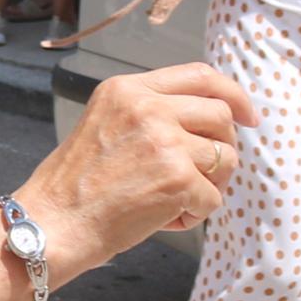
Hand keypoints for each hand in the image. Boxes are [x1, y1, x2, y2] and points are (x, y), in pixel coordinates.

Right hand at [18, 62, 255, 277]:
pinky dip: (195, 215)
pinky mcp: (178, 178)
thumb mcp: (106, 124)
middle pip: (221, 114)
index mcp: (129, 89)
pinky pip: (214, 198)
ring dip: (210, 185)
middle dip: (225, 146)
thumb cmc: (76, 187)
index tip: (248, 116)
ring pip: (225, 157)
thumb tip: (212, 119)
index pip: (200, 75)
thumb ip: (151, 113)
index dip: (233, 94)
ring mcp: (165, 141)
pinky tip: (163, 220)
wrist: (52, 224)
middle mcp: (147, 107)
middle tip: (209, 175)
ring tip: (174, 202)